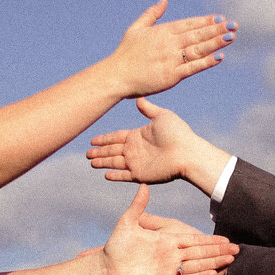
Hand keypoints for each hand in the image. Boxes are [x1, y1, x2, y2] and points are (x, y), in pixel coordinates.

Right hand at [87, 97, 231, 195]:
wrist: (187, 152)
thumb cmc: (178, 133)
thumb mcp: (162, 116)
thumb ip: (148, 109)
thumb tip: (139, 98)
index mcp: (138, 136)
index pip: (116, 137)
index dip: (105, 139)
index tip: (93, 140)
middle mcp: (136, 150)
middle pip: (112, 151)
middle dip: (100, 152)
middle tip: (87, 153)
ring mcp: (138, 163)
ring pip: (115, 163)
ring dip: (103, 163)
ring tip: (91, 162)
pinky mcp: (141, 174)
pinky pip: (124, 175)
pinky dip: (115, 175)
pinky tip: (105, 175)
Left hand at [101, 185, 237, 274]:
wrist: (107, 269)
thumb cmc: (117, 246)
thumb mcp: (129, 223)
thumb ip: (139, 206)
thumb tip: (144, 185)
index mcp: (167, 242)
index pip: (193, 240)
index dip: (210, 240)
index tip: (226, 238)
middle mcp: (172, 256)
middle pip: (200, 253)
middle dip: (219, 252)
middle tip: (238, 250)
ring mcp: (169, 270)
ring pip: (197, 266)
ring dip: (213, 263)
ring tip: (231, 261)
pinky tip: (211, 272)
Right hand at [106, 0, 236, 98]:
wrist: (117, 76)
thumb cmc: (126, 53)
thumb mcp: (137, 28)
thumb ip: (152, 13)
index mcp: (162, 32)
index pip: (189, 24)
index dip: (206, 21)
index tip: (220, 18)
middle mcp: (169, 44)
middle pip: (197, 35)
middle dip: (217, 30)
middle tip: (234, 25)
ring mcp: (171, 60)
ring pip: (198, 49)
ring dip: (216, 43)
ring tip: (231, 37)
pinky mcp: (172, 76)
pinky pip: (193, 68)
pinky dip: (206, 62)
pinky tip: (219, 57)